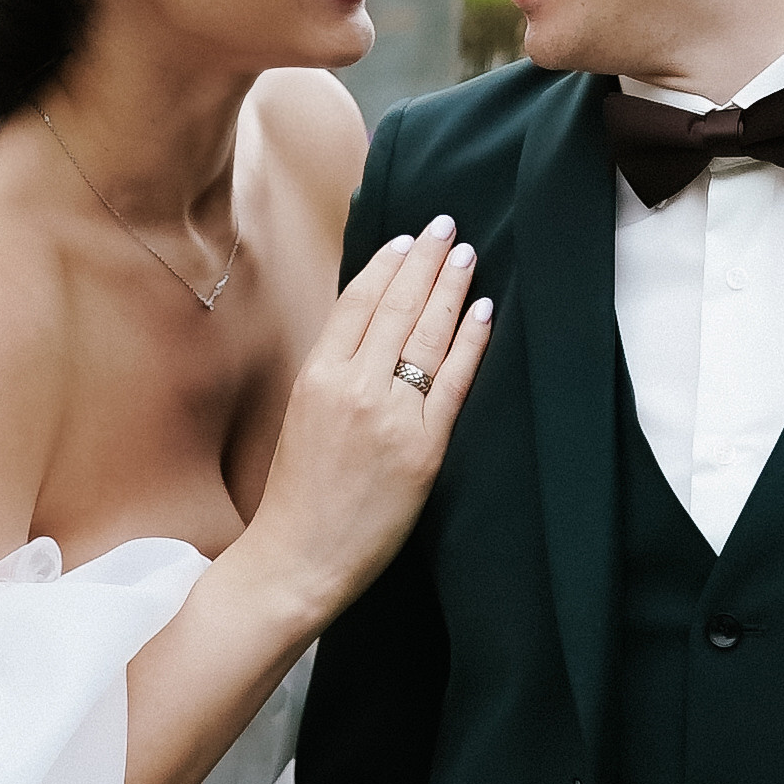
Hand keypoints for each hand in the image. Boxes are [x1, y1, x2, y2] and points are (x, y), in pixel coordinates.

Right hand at [248, 219, 489, 629]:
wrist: (299, 557)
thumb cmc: (299, 493)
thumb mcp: (303, 415)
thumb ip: (335, 371)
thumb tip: (369, 330)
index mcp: (318, 375)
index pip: (358, 302)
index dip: (387, 265)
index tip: (407, 239)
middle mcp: (354, 386)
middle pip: (397, 307)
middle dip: (425, 260)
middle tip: (446, 226)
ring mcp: (391, 414)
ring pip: (428, 334)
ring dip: (451, 287)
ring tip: (467, 254)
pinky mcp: (423, 447)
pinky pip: (454, 380)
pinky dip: (471, 341)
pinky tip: (484, 310)